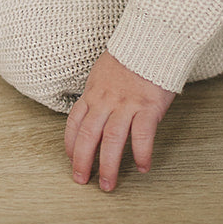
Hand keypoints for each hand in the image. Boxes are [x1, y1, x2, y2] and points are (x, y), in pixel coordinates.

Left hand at [64, 51, 175, 192]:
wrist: (152, 39)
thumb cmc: (130, 55)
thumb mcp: (103, 71)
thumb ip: (98, 91)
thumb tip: (93, 108)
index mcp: (93, 92)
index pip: (74, 122)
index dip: (70, 144)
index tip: (71, 159)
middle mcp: (106, 100)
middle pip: (88, 136)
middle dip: (82, 161)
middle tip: (82, 181)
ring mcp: (126, 104)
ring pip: (111, 140)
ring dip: (108, 165)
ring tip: (108, 184)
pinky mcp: (148, 106)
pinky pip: (142, 135)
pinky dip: (141, 154)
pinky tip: (143, 167)